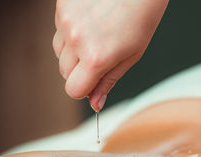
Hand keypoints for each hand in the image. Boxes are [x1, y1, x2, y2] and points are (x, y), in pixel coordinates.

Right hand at [53, 0, 168, 110]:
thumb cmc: (141, 19)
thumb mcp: (131, 57)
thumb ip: (109, 81)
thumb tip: (96, 104)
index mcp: (96, 58)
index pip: (73, 90)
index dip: (84, 88)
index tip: (93, 81)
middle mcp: (76, 40)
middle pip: (64, 73)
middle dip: (80, 70)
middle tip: (100, 56)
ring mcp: (66, 21)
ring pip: (59, 52)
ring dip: (73, 51)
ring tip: (96, 37)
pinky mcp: (61, 6)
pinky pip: (58, 30)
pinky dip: (70, 31)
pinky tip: (90, 22)